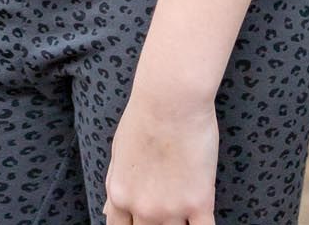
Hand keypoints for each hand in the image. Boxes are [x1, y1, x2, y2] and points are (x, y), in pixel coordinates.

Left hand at [103, 87, 218, 224]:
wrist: (170, 97)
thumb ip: (115, 185)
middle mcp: (144, 208)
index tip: (142, 220)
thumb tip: (107, 212)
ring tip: (183, 205)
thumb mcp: (119, 151)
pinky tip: (201, 220)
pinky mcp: (199, 201)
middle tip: (164, 204)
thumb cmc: (144, 116)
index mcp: (121, 195)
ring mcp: (172, 208)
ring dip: (179, 224)